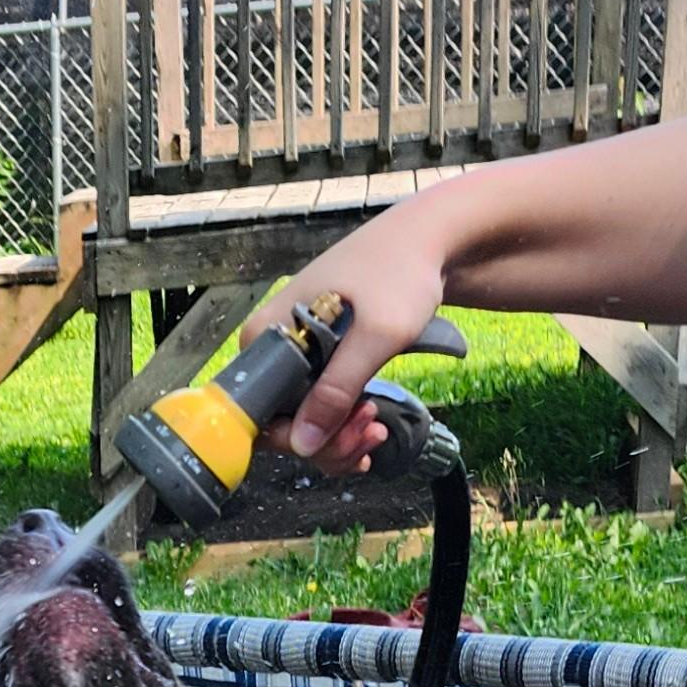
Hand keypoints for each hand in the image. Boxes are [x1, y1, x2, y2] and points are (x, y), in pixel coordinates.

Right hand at [246, 198, 456, 470]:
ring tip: (377, 427)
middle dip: (328, 440)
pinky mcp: (318, 363)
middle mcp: (270, 350)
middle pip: (282, 423)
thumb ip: (337, 389)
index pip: (258, 413)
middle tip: (372, 428)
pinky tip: (370, 428)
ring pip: (303, 423)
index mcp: (266, 337)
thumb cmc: (399, 275)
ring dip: (340, 438)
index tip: (344, 431)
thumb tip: (301, 445)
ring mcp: (295, 358)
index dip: (298, 436)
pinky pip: (319, 410)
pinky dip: (343, 428)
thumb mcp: (375, 334)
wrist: (427, 242)